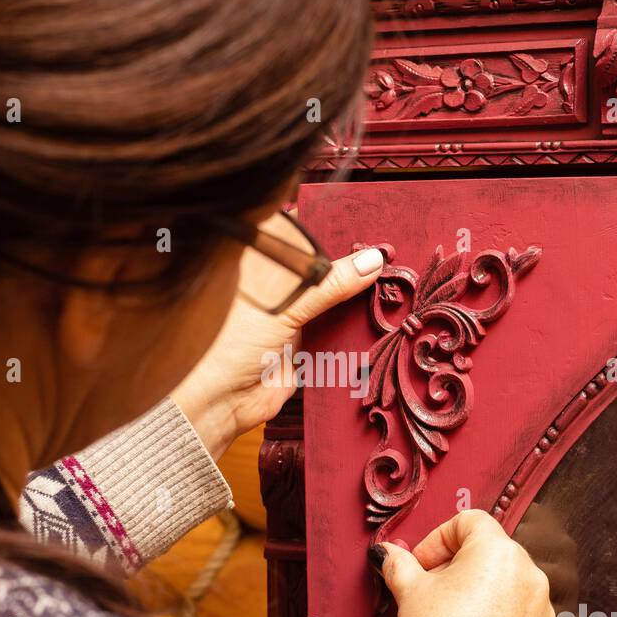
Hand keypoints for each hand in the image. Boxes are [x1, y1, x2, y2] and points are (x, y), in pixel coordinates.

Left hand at [171, 209, 384, 458]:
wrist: (224, 401)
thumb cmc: (231, 343)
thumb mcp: (285, 306)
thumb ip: (328, 283)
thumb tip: (371, 261)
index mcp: (259, 264)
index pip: (296, 233)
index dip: (325, 223)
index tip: (359, 215)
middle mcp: (276, 286)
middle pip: (319, 265)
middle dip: (348, 258)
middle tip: (385, 243)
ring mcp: (292, 314)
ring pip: (331, 295)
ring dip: (356, 289)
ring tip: (392, 270)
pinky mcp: (307, 342)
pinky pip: (337, 325)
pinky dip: (356, 319)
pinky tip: (382, 307)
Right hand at [375, 509, 555, 616]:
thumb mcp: (410, 594)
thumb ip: (400, 565)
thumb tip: (388, 554)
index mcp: (498, 552)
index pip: (469, 522)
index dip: (438, 539)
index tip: (420, 565)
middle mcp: (530, 575)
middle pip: (490, 553)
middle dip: (458, 567)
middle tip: (430, 591)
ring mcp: (542, 609)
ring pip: (507, 585)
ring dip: (480, 592)